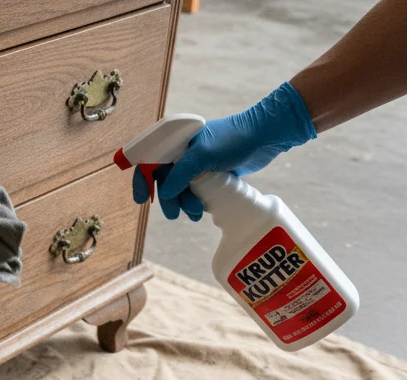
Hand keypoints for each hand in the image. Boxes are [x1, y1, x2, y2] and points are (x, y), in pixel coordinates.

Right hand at [134, 82, 316, 221]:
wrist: (264, 137)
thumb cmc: (233, 140)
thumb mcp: (202, 156)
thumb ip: (180, 174)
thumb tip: (165, 193)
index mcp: (176, 140)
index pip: (149, 159)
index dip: (143, 179)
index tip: (142, 199)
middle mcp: (183, 151)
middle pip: (164, 179)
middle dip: (169, 198)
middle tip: (174, 214)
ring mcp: (197, 164)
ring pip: (180, 189)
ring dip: (184, 203)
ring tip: (196, 213)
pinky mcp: (210, 174)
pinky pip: (196, 191)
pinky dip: (196, 202)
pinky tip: (202, 210)